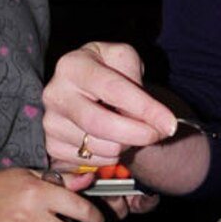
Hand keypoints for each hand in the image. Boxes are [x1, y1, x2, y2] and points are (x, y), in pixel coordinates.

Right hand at [42, 40, 209, 196]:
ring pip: (99, 147)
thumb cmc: (108, 70)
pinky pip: (90, 162)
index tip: (169, 123)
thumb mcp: (124, 59)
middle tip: (159, 134)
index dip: (145, 109)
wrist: (86, 86)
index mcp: (73, 65)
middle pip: (100, 124)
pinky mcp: (53, 146)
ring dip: (126, 145)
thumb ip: (135, 77)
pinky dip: (111, 157)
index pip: (113, 90)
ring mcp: (51, 122)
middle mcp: (55, 94)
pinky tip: (113, 141)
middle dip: (138, 134)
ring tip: (132, 130)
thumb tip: (148, 114)